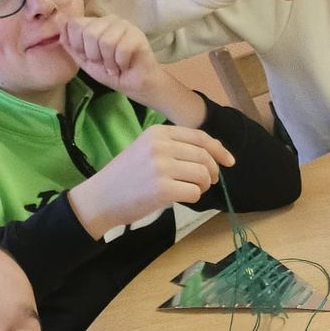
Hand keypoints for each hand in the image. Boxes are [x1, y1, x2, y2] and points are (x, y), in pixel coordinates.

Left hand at [60, 15, 201, 123]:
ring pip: (105, 41)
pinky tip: (124, 66)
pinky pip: (120, 48)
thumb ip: (71, 45)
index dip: (77, 45)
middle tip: (104, 63)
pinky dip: (120, 63)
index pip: (74, 24)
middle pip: (89, 33)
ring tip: (115, 66)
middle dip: (94, 55)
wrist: (137, 85)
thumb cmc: (112, 72)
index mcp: (95, 23)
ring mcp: (125, 25)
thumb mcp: (85, 60)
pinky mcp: (137, 35)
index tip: (89, 58)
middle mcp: (109, 20)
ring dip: (109, 61)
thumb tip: (60, 27)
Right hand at [67, 125, 235, 239]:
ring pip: (203, 174)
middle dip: (212, 172)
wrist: (100, 198)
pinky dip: (194, 197)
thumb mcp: (147, 149)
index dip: (219, 149)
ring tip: (193, 190)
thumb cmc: (126, 176)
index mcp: (158, 133)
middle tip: (207, 182)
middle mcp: (160, 146)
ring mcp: (161, 167)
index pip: (200, 137)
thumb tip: (213, 153)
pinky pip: (195, 192)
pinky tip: (182, 198)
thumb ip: (176, 147)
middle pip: (205, 156)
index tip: (229, 161)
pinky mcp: (162, 188)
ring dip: (204, 185)